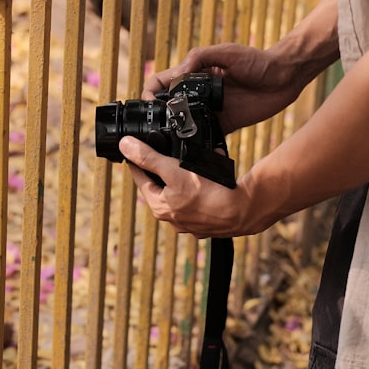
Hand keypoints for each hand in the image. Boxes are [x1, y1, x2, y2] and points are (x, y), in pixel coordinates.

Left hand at [119, 136, 274, 237]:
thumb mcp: (173, 170)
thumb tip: (125, 146)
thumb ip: (148, 158)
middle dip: (167, 168)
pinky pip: (201, 198)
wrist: (244, 210)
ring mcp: (191, 222)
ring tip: (196, 161)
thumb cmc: (208, 193)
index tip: (135, 150)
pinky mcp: (208, 222)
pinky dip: (205, 185)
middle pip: (162, 186)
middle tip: (168, 153)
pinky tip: (213, 176)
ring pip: (183, 192)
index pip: (141, 179)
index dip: (138, 162)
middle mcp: (172, 218)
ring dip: (188, 176)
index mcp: (159, 207)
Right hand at [144, 44, 302, 133]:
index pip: (161, 82)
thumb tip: (177, 74)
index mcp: (194, 73)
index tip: (147, 104)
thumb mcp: (227, 52)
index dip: (149, 93)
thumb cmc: (257, 59)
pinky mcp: (226, 124)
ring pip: (184, 124)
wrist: (285, 76)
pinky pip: (207, 138)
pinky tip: (192, 149)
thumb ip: (200, 59)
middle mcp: (199, 93)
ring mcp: (211, 110)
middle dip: (156, 116)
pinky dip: (198, 144)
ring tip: (169, 141)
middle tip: (154, 128)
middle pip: (168, 106)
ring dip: (175, 132)